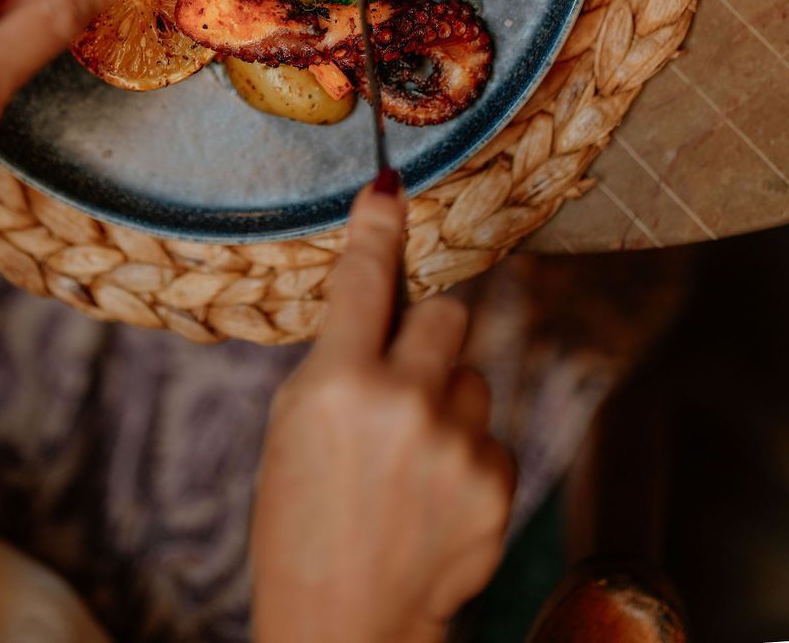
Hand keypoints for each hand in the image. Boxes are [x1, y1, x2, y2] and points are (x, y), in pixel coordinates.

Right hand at [251, 184, 514, 642]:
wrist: (344, 625)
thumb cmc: (299, 522)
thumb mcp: (292, 425)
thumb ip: (338, 357)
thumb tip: (377, 296)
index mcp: (339, 383)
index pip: (364, 277)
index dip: (377, 226)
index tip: (389, 189)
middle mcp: (404, 403)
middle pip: (446, 312)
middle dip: (426, 333)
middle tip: (398, 378)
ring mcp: (457, 446)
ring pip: (473, 375)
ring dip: (446, 400)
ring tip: (410, 460)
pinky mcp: (496, 486)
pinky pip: (491, 434)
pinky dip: (465, 454)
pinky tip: (432, 495)